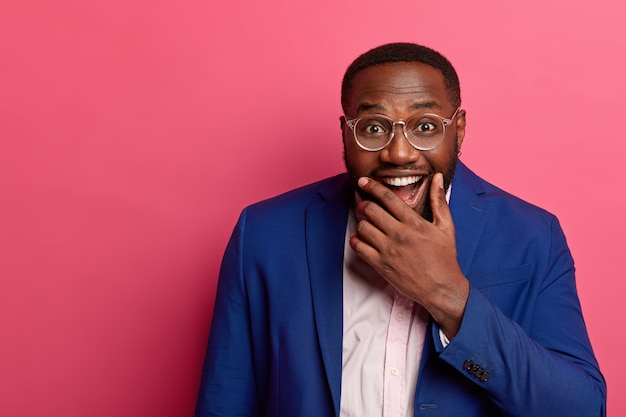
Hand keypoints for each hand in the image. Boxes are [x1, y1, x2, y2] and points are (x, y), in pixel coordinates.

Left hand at [349, 173, 468, 338]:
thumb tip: (437, 177)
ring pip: (363, 227)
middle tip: (364, 204)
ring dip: (362, 222)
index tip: (364, 181)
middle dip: (364, 203)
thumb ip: (438, 200)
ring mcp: (388, 250)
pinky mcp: (381, 265)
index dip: (372, 186)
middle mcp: (399, 234)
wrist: (441, 288)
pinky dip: (356, 240)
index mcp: (414, 222)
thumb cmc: (445, 257)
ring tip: (366, 222)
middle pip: (371, 210)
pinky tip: (361, 238)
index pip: (387, 197)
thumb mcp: (446, 227)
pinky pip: (359, 248)